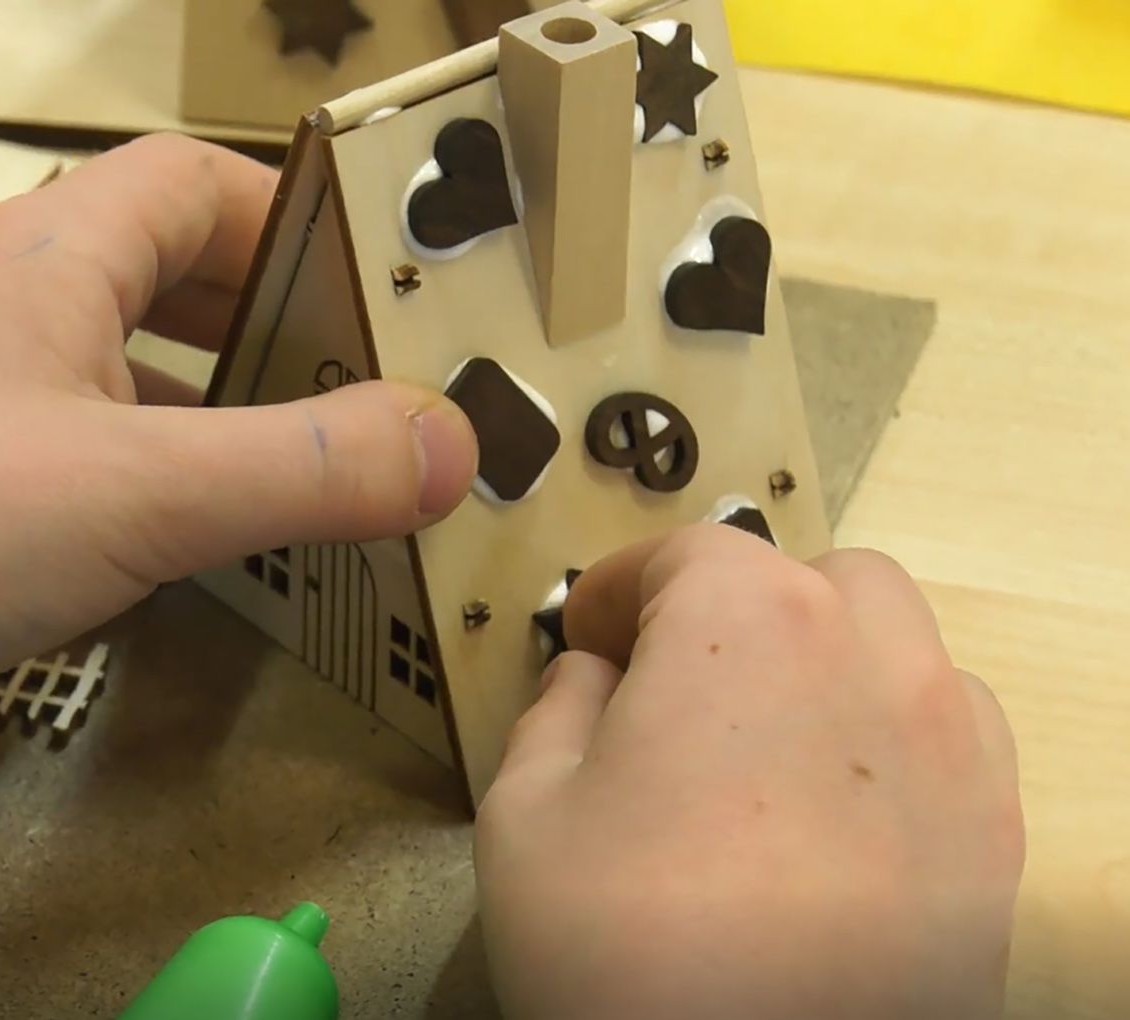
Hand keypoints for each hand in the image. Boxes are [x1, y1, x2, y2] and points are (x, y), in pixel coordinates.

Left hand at [0, 134, 477, 796]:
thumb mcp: (142, 489)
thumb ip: (306, 467)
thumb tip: (451, 444)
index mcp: (41, 258)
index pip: (187, 182)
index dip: (288, 220)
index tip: (374, 291)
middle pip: (156, 278)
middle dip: (263, 330)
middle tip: (360, 397)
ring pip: (113, 382)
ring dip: (206, 420)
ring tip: (301, 481)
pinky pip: (69, 470)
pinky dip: (143, 496)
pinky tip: (187, 561)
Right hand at [474, 526, 1023, 1019]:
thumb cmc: (632, 953)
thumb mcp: (524, 816)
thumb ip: (553, 712)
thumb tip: (592, 681)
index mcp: (747, 623)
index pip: (683, 553)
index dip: (621, 592)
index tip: (592, 641)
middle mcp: (873, 658)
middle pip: (809, 581)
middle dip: (735, 614)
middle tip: (670, 688)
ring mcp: (952, 748)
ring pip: (895, 647)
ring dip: (825, 663)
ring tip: (758, 747)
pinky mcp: (993, 840)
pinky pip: (952, 740)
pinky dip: (891, 740)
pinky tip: (829, 815)